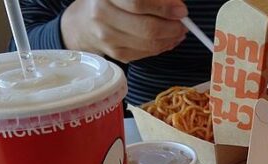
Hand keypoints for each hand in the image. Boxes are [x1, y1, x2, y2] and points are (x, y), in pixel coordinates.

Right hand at [61, 0, 188, 62]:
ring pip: (149, 44)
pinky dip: (162, 47)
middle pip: (147, 28)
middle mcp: (102, 15)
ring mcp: (108, 38)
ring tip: (178, 31)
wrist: (83, 23)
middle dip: (173, 28)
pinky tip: (167, 40)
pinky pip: (146, 54)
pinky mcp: (116, 54)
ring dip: (171, 39)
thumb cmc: (110, 1)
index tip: (181, 10)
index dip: (164, 8)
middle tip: (184, 24)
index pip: (139, 2)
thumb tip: (176, 5)